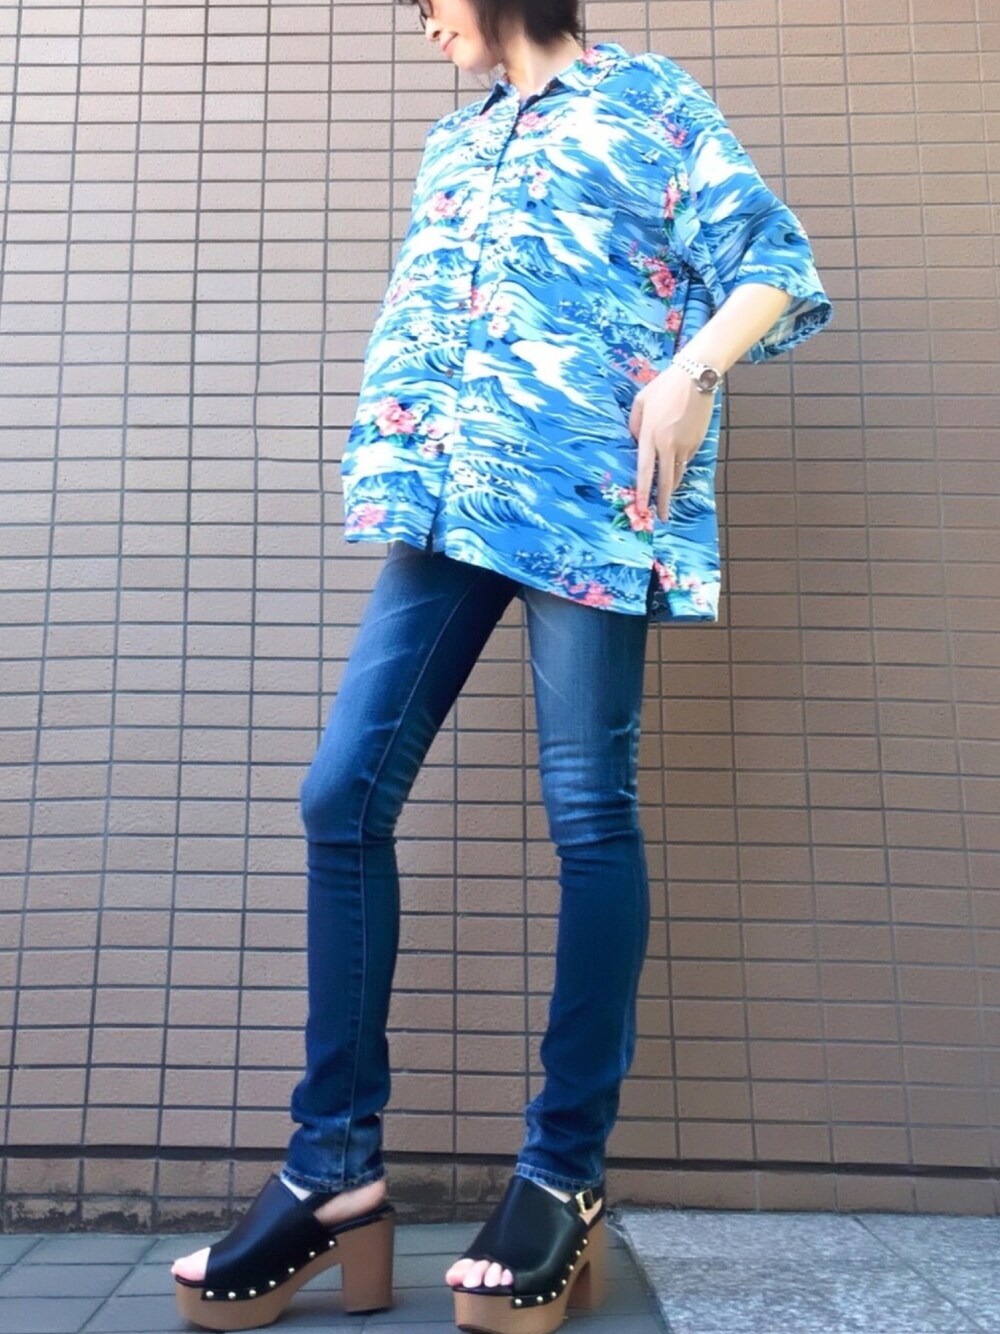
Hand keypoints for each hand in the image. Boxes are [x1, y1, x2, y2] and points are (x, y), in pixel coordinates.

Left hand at [627, 364, 716, 520]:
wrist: (696, 376)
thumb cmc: (665, 386)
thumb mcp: (640, 402)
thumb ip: (634, 425)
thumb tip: (636, 443)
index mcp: (651, 435)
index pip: (645, 471)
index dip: (644, 492)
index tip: (642, 508)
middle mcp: (668, 444)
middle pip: (666, 481)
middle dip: (663, 502)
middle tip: (662, 517)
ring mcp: (685, 444)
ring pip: (678, 472)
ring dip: (672, 487)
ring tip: (667, 500)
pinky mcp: (697, 442)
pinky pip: (686, 459)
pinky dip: (680, 464)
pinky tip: (677, 462)